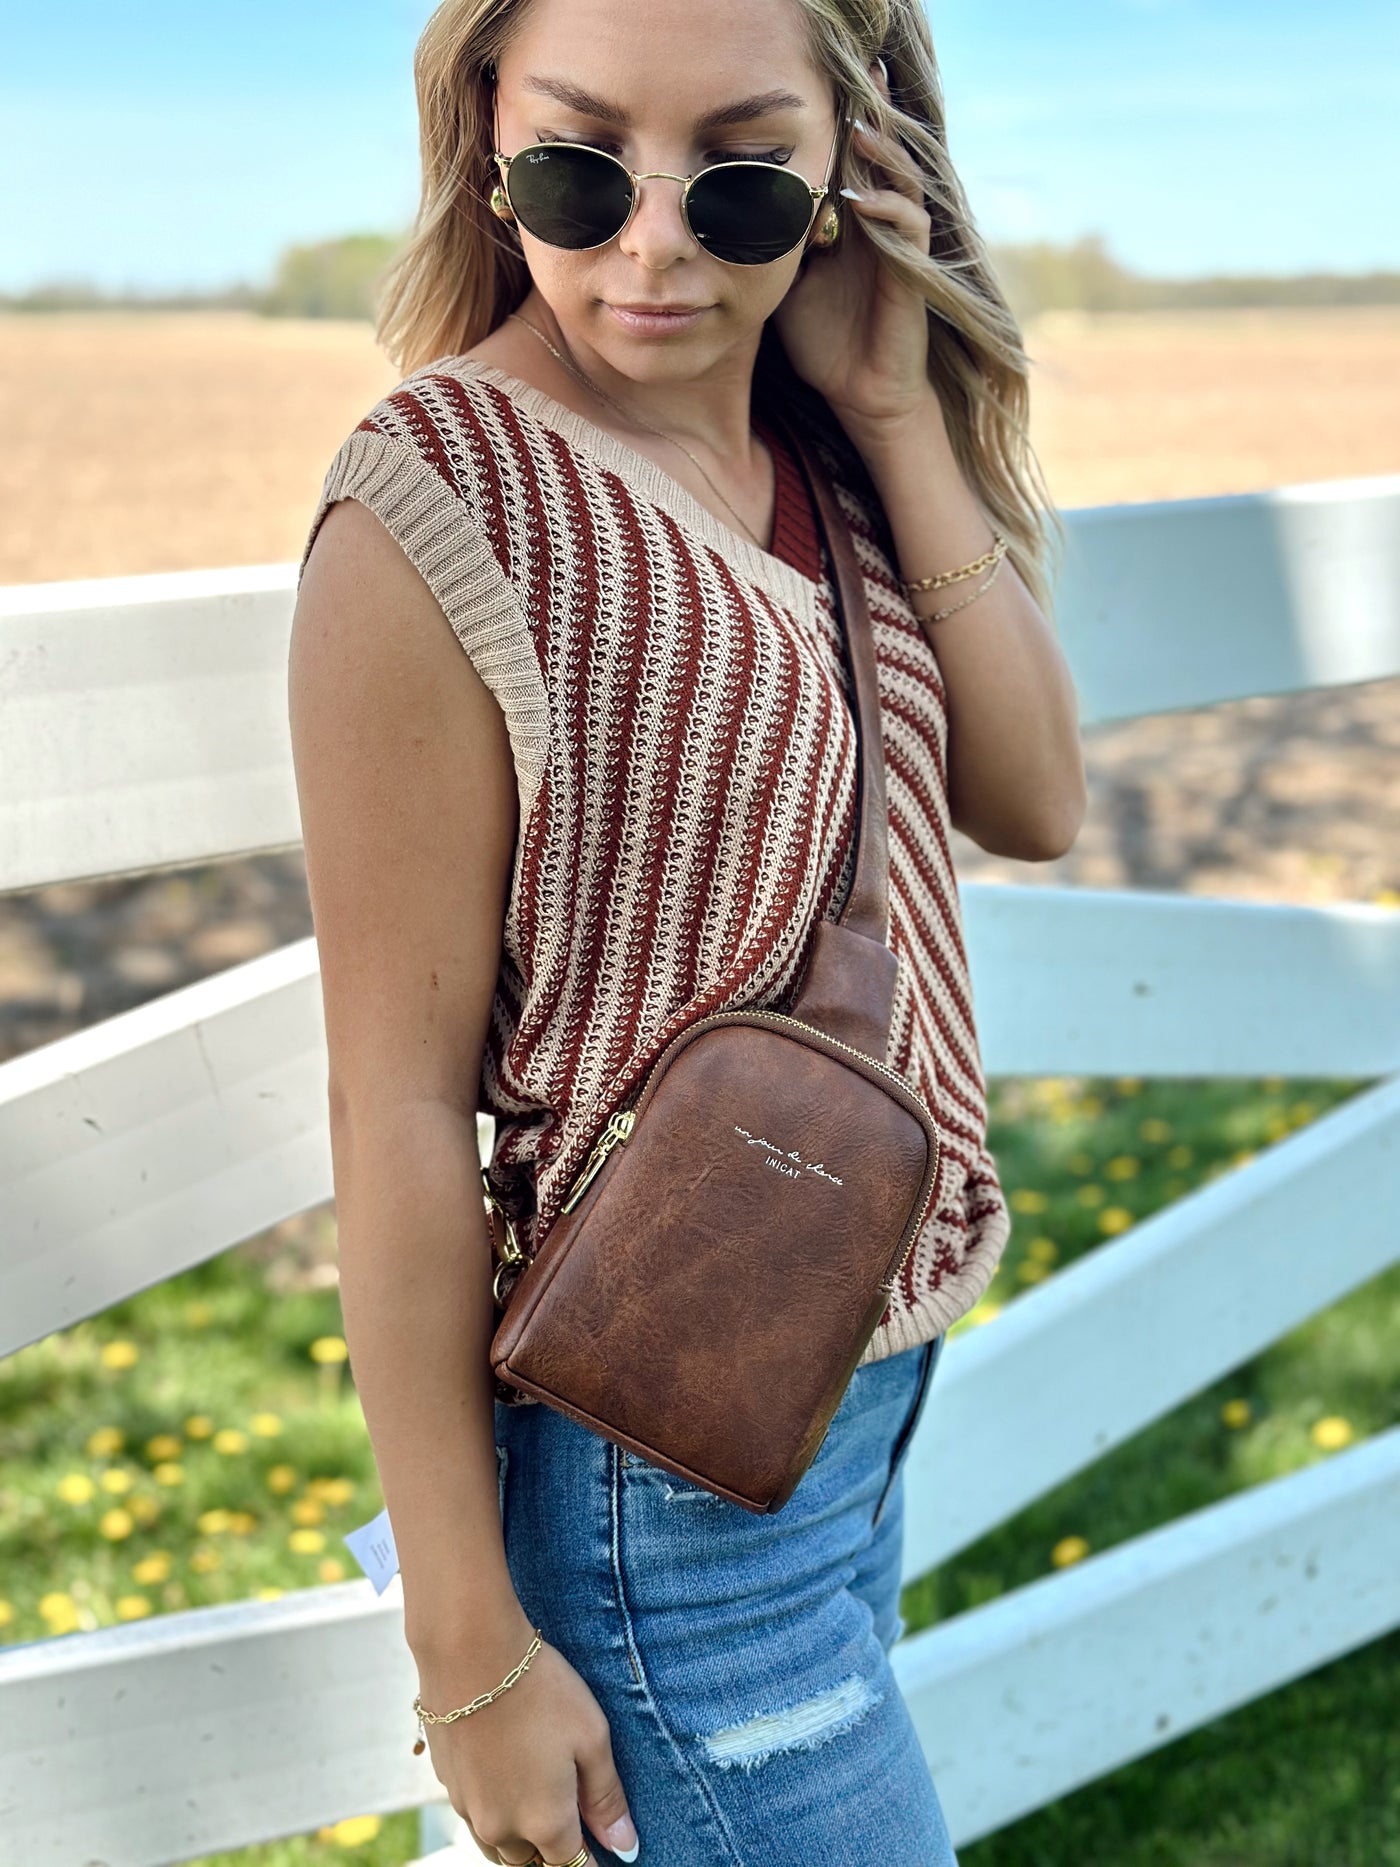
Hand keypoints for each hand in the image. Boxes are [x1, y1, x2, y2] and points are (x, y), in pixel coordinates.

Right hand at [417, 1613, 638, 1864]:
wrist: (468, 1652)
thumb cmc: (540, 1689)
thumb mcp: (591, 1737)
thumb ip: (606, 1798)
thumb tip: (625, 1848)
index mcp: (545, 1822)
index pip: (574, 1865)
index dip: (592, 1858)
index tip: (600, 1842)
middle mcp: (503, 1828)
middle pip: (533, 1862)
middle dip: (554, 1850)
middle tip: (571, 1814)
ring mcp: (469, 1809)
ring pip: (499, 1847)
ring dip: (520, 1838)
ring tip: (538, 1802)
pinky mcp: (447, 1785)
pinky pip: (475, 1816)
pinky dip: (494, 1810)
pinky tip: (504, 1776)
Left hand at [773, 59, 937, 434]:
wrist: (860, 394)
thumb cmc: (822, 342)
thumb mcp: (779, 286)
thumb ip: (764, 246)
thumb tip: (716, 219)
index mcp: (848, 223)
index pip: (846, 160)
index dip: (837, 125)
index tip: (815, 90)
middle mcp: (877, 226)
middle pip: (879, 156)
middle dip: (869, 115)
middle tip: (857, 74)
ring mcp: (898, 246)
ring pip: (901, 180)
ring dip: (881, 155)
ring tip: (857, 130)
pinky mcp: (913, 273)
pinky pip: (911, 226)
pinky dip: (890, 207)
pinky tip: (864, 199)